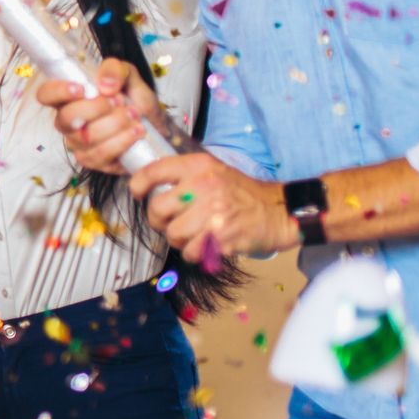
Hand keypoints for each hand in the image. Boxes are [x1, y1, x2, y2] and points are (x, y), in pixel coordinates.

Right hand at [34, 58, 162, 175]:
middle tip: (119, 101)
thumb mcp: (129, 76)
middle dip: (96, 108)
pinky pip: (101, 154)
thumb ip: (116, 70)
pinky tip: (135, 131)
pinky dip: (122, 141)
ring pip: (86, 137)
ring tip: (134, 115)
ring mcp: (78, 143)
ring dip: (115, 124)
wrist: (154, 125)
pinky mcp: (92, 161)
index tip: (80, 89)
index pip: (46, 94)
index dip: (57, 92)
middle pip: (65, 118)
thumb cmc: (134, 100)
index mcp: (69, 97)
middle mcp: (68, 122)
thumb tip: (105, 85)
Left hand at [132, 154, 295, 265]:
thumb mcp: (215, 170)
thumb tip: (150, 185)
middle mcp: (204, 186)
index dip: (138, 185)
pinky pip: (191, 252)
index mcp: (199, 166)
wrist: (280, 211)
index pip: (153, 171)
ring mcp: (213, 212)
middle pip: (157, 208)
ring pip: (172, 234)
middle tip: (170, 222)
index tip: (138, 193)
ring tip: (192, 234)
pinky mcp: (222, 236)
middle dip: (159, 220)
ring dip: (178, 239)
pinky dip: (194, 253)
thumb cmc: (244, 193)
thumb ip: (185, 175)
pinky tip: (205, 244)